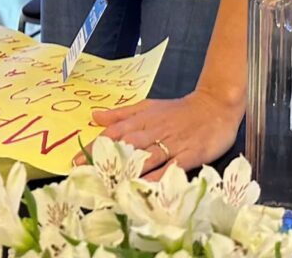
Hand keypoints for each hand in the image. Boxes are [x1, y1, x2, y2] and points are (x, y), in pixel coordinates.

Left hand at [75, 88, 242, 179]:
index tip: (75, 161)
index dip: (95, 147)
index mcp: (142, 120)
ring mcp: (172, 143)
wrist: (215, 106)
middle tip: (87, 175)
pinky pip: (172, 166)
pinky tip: (147, 185)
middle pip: (126, 146)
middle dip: (106, 161)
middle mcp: (154, 131)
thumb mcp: (148, 106)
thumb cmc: (179, 110)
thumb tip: (95, 117)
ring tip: (110, 183)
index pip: (114, 133)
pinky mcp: (190, 154)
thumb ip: (122, 114)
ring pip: (147, 157)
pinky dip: (159, 175)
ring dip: (128, 170)